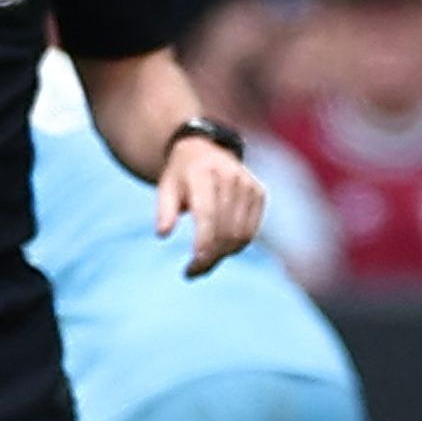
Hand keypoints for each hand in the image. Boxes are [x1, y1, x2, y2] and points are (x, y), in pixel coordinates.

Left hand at [158, 134, 266, 274]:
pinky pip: (251, 231)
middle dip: (210, 257)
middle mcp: (230, 176)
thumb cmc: (181, 176)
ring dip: (222, 255)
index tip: (193, 266)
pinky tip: (220, 251)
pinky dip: (236, 246)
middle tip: (193, 272)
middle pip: (225, 229)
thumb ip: (164, 210)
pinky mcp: (259, 193)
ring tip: (204, 264)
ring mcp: (248, 184)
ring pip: (240, 234)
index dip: (203, 243)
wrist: (206, 149)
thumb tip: (162, 234)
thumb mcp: (165, 188)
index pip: (207, 215)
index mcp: (204, 173)